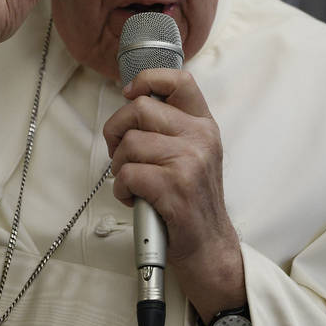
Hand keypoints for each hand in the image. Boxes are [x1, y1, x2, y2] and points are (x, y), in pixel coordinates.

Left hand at [103, 69, 244, 313]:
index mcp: (204, 125)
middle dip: (117, 131)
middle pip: (139, 109)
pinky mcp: (174, 187)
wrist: (208, 246)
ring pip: (129, 144)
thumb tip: (131, 102)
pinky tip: (136, 199)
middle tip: (121, 153)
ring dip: (119, 166)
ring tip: (134, 183)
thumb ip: (170, 127)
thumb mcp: (193, 154)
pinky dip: (122, 190)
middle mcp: (200, 138)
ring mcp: (189, 162)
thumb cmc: (191, 200)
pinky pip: (127, 174)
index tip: (130, 94)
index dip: (147, 79)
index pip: (179, 80)